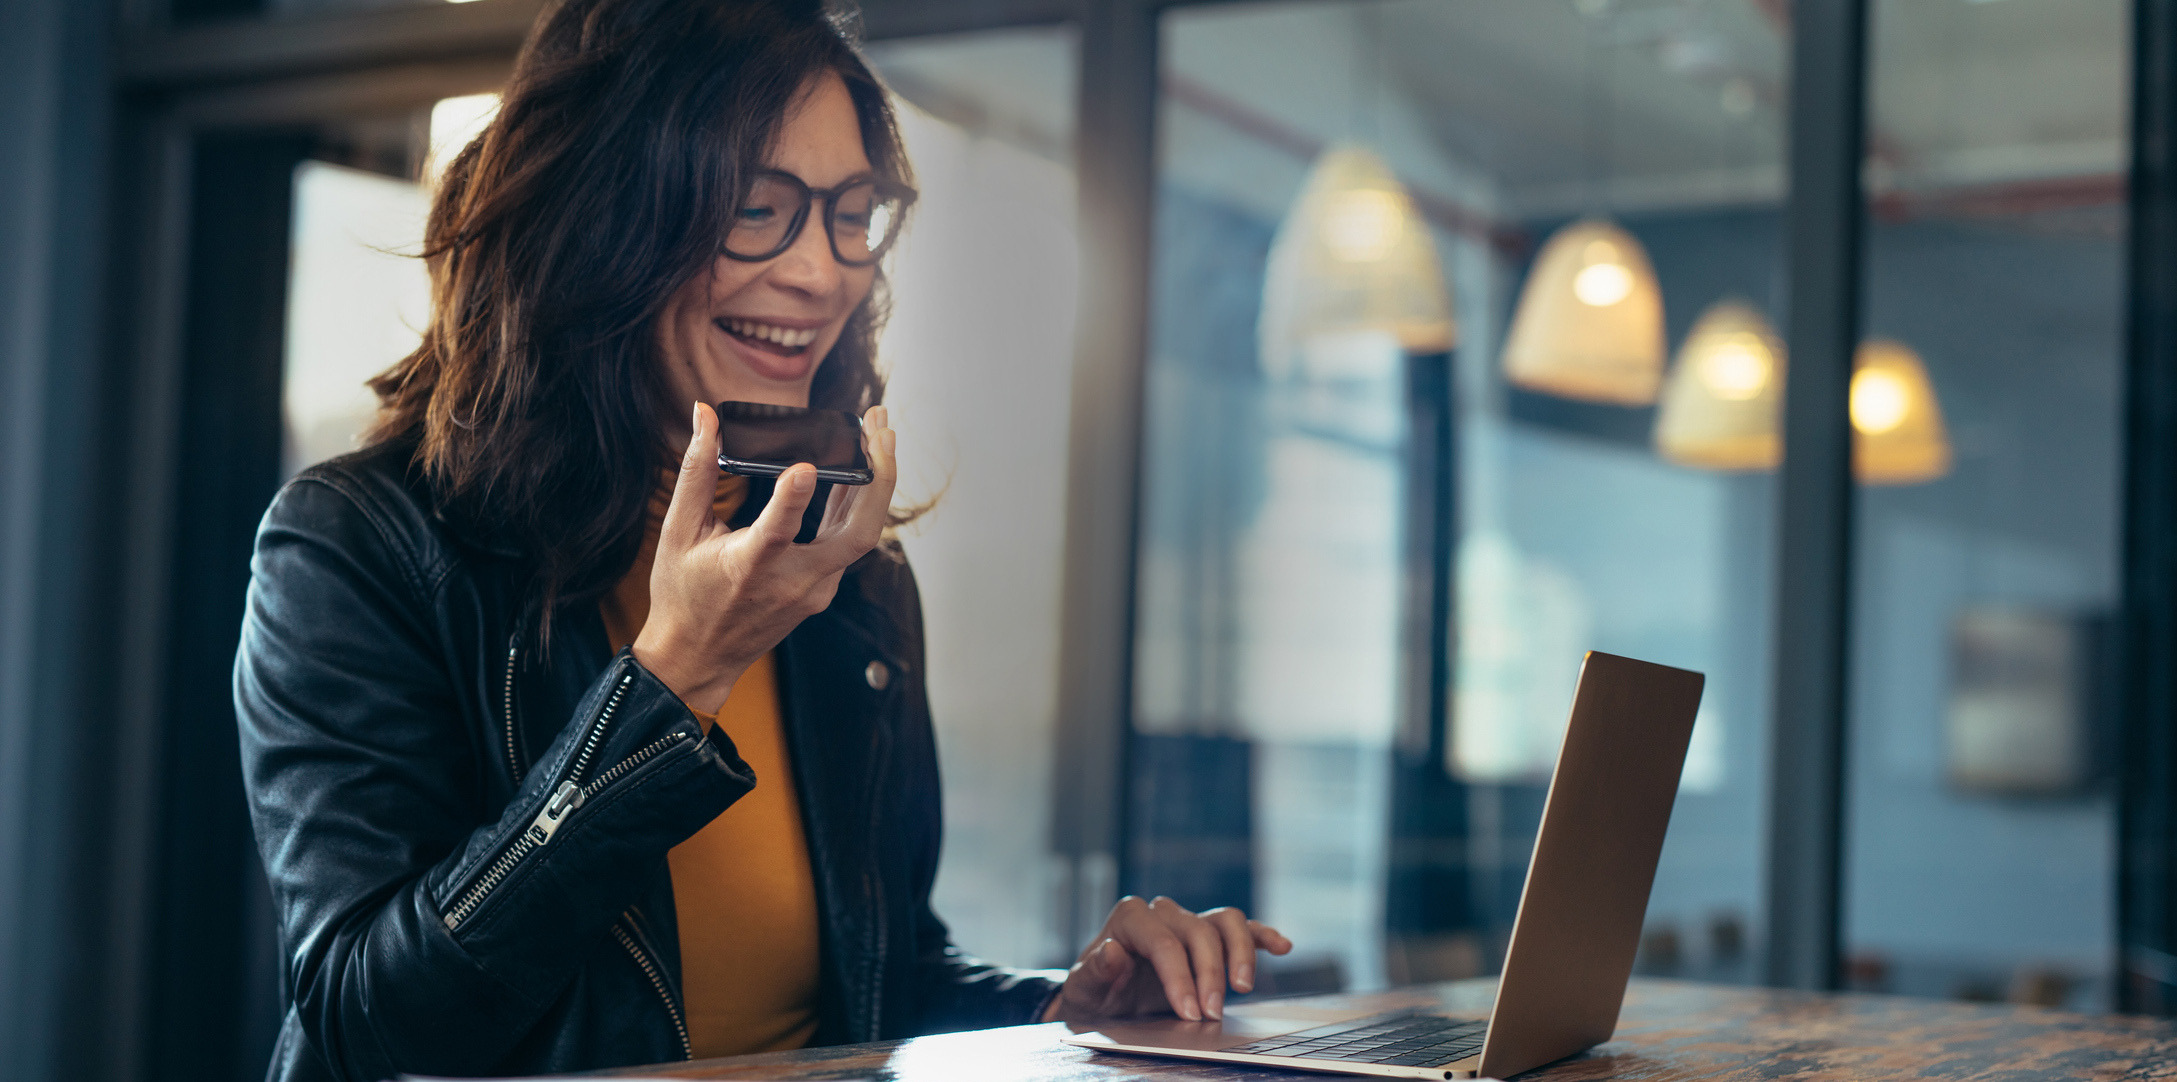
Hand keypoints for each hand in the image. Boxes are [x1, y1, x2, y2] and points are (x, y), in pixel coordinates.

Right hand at [633, 402, 897, 712]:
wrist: (698, 657)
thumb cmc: (683, 595)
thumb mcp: (678, 532)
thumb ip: (696, 471)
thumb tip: (704, 415)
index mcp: (748, 568)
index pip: (777, 533)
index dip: (792, 499)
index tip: (804, 466)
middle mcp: (792, 582)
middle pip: (858, 534)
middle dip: (879, 476)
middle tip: (881, 425)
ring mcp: (815, 590)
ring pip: (862, 535)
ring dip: (876, 482)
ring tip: (879, 432)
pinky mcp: (822, 589)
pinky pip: (849, 542)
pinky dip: (857, 503)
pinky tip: (858, 469)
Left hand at [1042, 896, 1291, 1023]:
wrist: (1103, 999)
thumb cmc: (1093, 993)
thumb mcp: (1083, 991)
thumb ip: (1095, 972)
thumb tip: (1112, 951)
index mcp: (1130, 918)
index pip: (1163, 941)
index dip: (1179, 976)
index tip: (1189, 1011)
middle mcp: (1162, 913)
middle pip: (1198, 932)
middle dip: (1209, 974)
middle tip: (1211, 1014)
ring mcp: (1189, 922)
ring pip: (1226, 921)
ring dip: (1240, 953)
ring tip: (1243, 987)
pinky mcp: (1209, 937)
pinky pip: (1241, 928)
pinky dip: (1261, 935)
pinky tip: (1281, 947)